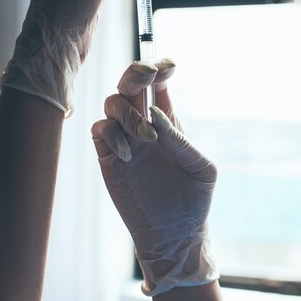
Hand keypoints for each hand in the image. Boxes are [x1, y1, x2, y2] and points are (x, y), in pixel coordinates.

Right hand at [91, 60, 218, 295]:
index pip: (159, 85)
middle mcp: (144, 125)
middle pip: (131, 85)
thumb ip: (180, 140)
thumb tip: (155, 113)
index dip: (160, 68)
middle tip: (147, 73)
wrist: (174, 235)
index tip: (168, 65)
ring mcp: (125, 141)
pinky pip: (100, 130)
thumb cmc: (194, 200)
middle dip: (136, 72)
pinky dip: (112, 133)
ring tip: (147, 138)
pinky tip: (129, 154)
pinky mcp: (109, 158)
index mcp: (168, 122)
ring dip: (128, 111)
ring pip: (113, 103)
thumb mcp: (200, 168)